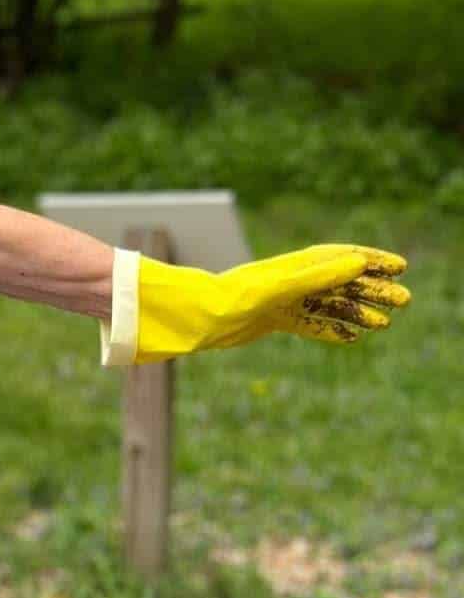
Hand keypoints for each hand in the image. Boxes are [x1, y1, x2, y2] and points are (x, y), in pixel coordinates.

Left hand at [132, 244, 408, 363]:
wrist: (192, 319)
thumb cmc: (230, 299)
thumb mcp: (276, 288)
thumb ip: (316, 276)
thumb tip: (357, 264)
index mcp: (295, 266)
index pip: (343, 258)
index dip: (372, 261)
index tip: (399, 267)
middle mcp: (292, 280)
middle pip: (341, 282)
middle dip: (372, 290)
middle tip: (404, 300)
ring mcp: (283, 300)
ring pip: (329, 305)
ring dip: (357, 312)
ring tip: (384, 323)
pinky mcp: (272, 320)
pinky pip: (309, 324)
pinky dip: (331, 330)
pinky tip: (352, 338)